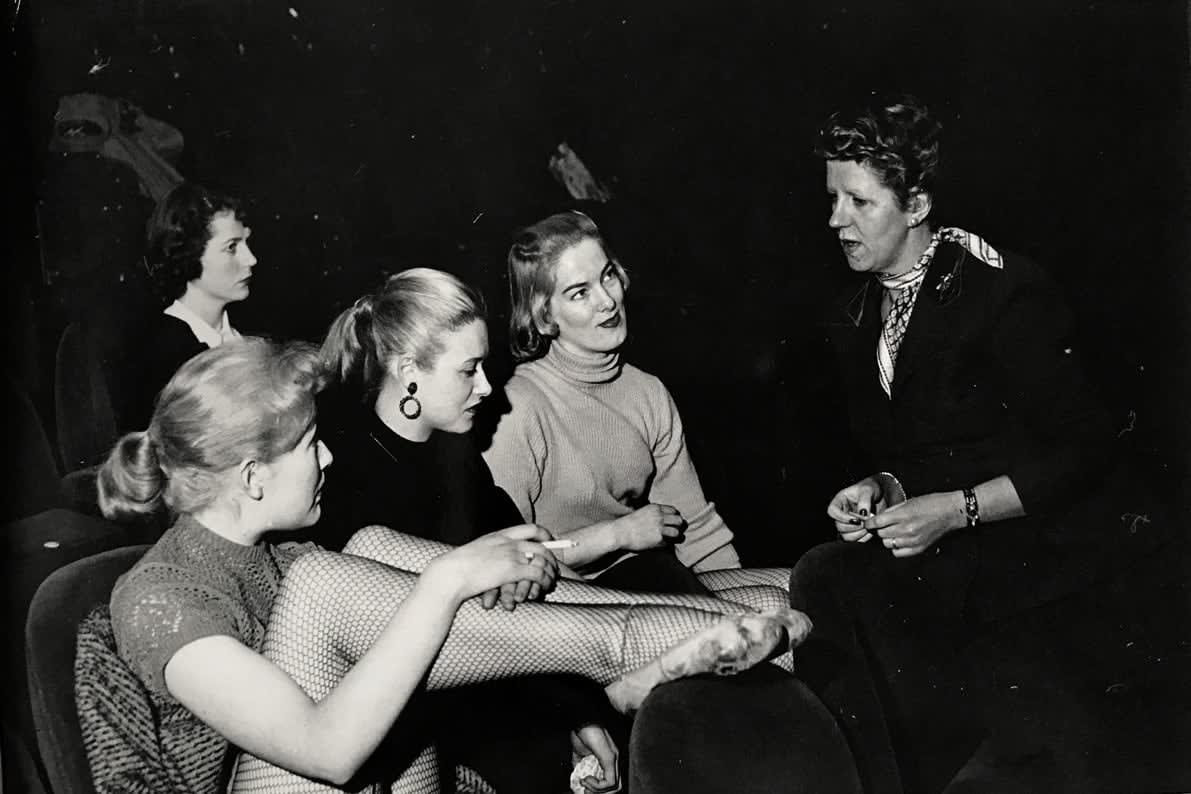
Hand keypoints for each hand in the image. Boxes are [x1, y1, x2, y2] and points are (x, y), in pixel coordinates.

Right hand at [426, 524, 557, 605]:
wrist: (451, 573)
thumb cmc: (457, 567)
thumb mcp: (476, 551)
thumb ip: (490, 550)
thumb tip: (495, 556)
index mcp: (500, 535)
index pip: (530, 528)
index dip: (545, 534)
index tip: (550, 541)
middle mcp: (508, 542)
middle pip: (541, 544)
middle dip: (552, 556)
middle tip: (555, 566)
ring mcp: (511, 555)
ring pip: (543, 559)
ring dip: (550, 571)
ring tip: (552, 579)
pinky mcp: (513, 570)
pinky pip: (538, 574)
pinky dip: (545, 580)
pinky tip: (546, 586)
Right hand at [571, 724, 619, 792]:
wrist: (581, 720)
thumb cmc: (580, 733)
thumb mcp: (579, 755)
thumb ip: (580, 767)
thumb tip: (577, 781)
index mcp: (609, 759)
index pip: (612, 781)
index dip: (599, 789)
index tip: (584, 788)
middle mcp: (615, 759)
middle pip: (616, 787)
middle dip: (599, 793)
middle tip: (585, 791)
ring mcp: (613, 758)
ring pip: (614, 786)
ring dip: (597, 790)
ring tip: (584, 784)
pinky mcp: (609, 757)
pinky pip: (609, 781)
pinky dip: (596, 785)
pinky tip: (586, 779)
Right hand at [613, 504, 684, 551]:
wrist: (619, 533)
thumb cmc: (629, 523)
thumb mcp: (643, 511)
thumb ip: (654, 513)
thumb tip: (665, 518)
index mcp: (655, 508)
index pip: (674, 511)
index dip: (674, 517)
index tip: (671, 522)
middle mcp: (659, 517)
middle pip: (679, 521)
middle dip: (678, 526)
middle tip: (674, 531)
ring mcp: (659, 529)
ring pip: (677, 532)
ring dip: (675, 536)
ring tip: (670, 539)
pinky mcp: (658, 540)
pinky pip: (668, 543)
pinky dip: (665, 544)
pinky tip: (659, 544)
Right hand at [826, 477, 884, 542]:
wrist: (882, 494)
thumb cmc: (871, 488)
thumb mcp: (868, 490)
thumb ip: (864, 501)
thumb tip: (862, 514)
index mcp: (839, 501)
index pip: (832, 511)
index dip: (841, 517)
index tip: (856, 519)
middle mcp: (841, 514)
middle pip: (838, 526)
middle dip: (853, 527)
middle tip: (866, 523)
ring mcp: (848, 524)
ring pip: (846, 536)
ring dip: (859, 534)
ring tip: (870, 527)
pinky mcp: (856, 531)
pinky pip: (856, 540)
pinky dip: (864, 538)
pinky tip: (872, 531)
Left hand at [865, 491, 964, 556]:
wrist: (951, 512)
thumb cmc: (931, 503)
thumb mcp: (908, 502)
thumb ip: (892, 512)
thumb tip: (877, 518)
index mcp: (904, 515)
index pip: (877, 522)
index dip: (869, 523)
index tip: (868, 523)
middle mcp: (907, 529)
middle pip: (881, 534)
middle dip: (879, 529)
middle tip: (883, 525)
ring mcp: (913, 540)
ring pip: (888, 544)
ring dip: (888, 538)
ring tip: (894, 531)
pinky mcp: (919, 548)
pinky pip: (898, 552)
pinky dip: (896, 547)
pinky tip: (900, 540)